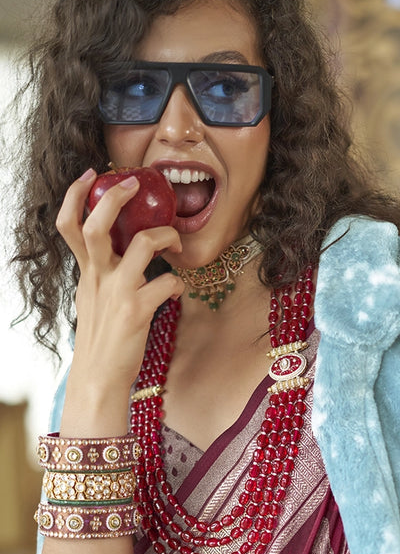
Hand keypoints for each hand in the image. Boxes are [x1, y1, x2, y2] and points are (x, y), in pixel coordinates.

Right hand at [56, 168, 184, 429]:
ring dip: (164, 237)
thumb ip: (102, 275)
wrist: (98, 379)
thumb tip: (121, 257)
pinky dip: (177, 283)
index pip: (69, 225)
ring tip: (174, 245)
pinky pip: (167, 283)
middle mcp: (98, 278)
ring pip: (141, 244)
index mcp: (86, 273)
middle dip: (115, 197)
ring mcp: (117, 293)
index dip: (76, 195)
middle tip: (134, 185)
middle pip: (97, 224)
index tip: (92, 174)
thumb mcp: (92, 301)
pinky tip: (176, 291)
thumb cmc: (102, 340)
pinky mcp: (138, 311)